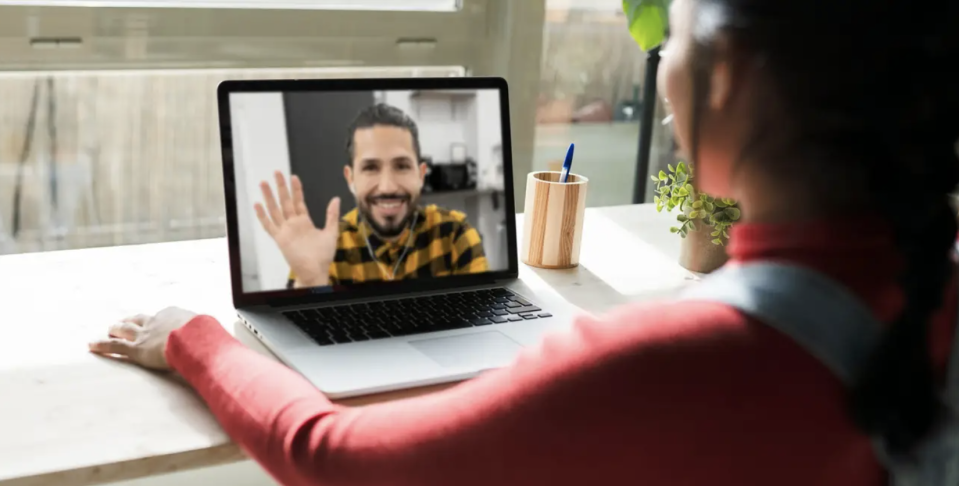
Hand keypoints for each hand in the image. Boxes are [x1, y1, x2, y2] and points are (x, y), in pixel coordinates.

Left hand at [88, 307, 197, 370]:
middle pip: (139, 319)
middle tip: (122, 322)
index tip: (156, 322)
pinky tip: (90, 345)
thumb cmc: (205, 335)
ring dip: (116, 330)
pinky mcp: (137, 349)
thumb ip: (205, 334)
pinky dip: (102, 345)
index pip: (162, 316)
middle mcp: (156, 321)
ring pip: (125, 330)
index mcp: (173, 314)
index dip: (157, 320)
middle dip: (130, 321)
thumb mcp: (208, 330)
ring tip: (109, 330)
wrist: (194, 338)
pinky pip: (115, 347)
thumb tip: (216, 341)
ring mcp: (145, 334)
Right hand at [255, 171, 339, 286]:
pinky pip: (269, 225)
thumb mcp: (331, 232)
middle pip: (285, 202)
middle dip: (281, 187)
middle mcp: (293, 224)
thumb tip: (336, 199)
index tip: (293, 177)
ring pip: (275, 210)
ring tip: (264, 184)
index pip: (298, 201)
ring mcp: (285, 230)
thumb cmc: (323, 255)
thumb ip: (331, 215)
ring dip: (269, 197)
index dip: (296, 189)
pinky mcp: (280, 239)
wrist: (316, 270)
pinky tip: (257, 205)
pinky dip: (262, 216)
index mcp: (304, 222)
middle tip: (277, 172)